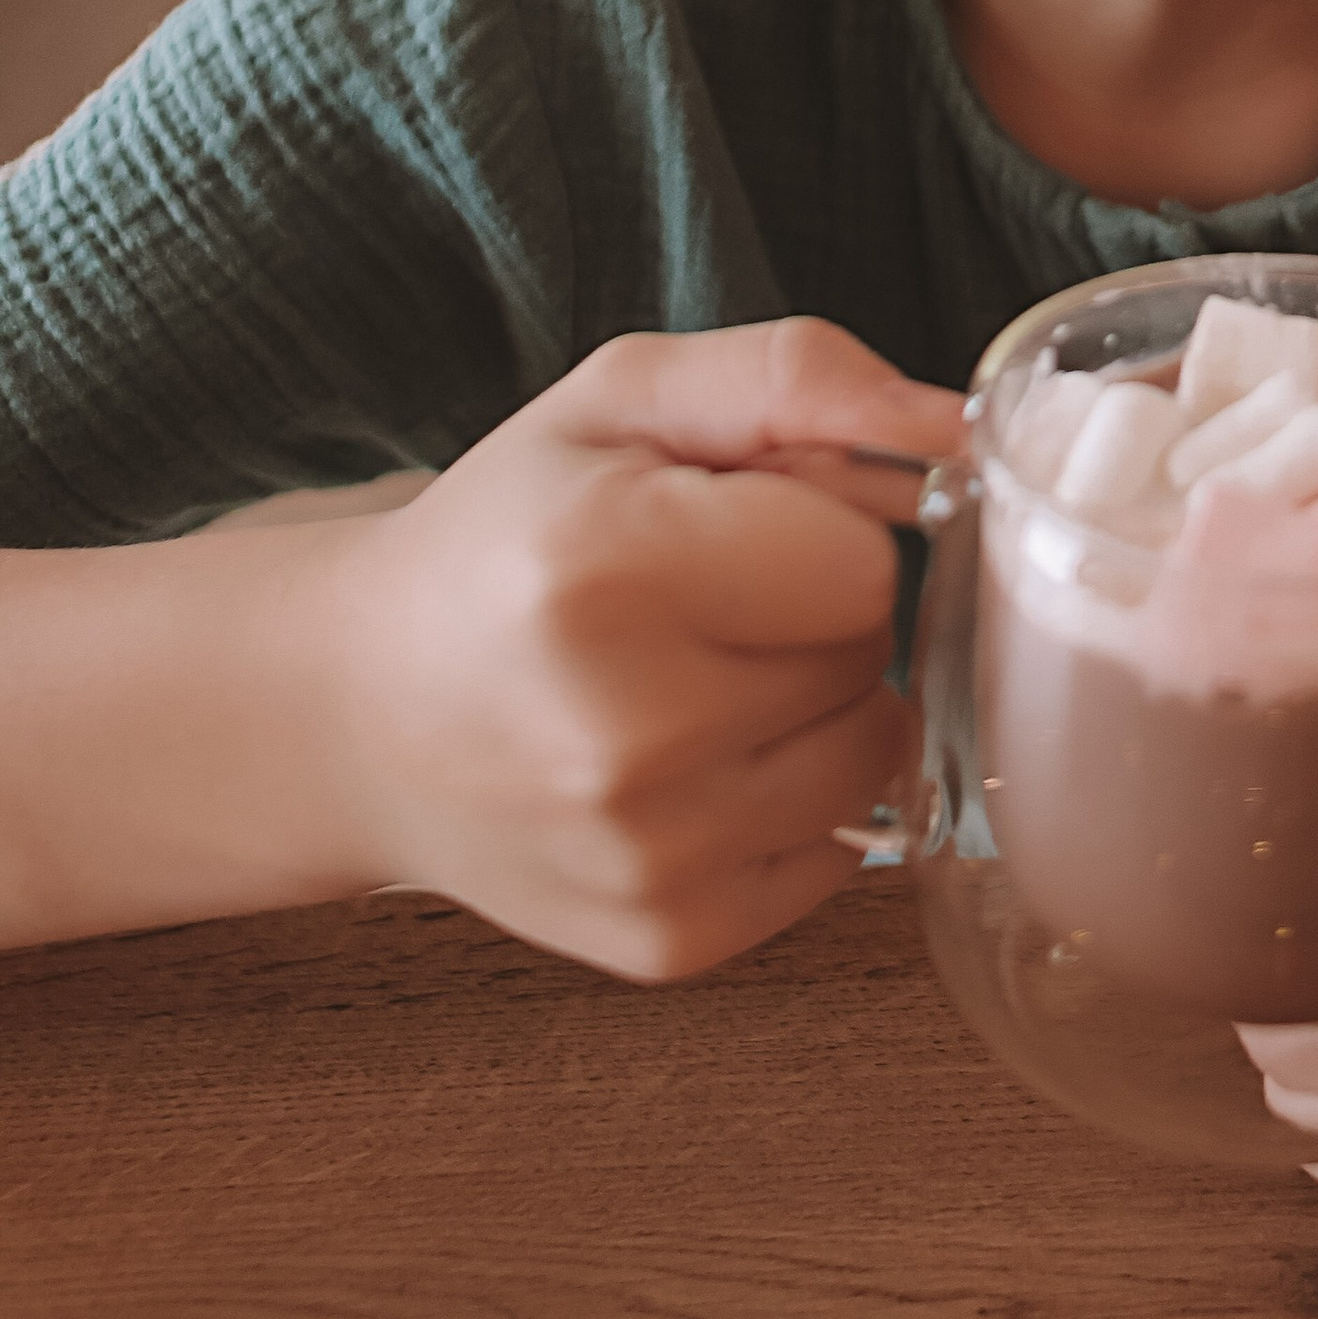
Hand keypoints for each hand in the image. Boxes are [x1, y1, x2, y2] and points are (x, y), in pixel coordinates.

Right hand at [320, 319, 963, 983]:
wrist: (360, 714)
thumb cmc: (507, 536)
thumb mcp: (624, 402)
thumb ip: (797, 378)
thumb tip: (957, 430)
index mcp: (608, 567)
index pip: (863, 564)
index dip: (815, 531)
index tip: (730, 530)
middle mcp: (625, 732)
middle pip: (868, 658)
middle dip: (812, 617)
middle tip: (698, 608)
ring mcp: (648, 857)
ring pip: (872, 757)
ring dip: (815, 710)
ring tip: (696, 683)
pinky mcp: (669, 941)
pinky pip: (840, 853)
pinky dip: (791, 802)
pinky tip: (692, 766)